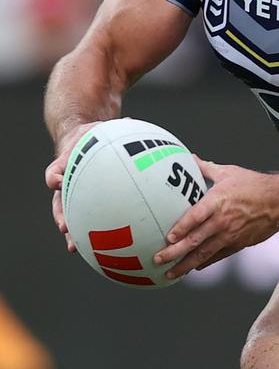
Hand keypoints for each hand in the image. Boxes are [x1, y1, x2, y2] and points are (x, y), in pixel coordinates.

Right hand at [44, 122, 100, 252]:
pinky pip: (88, 217)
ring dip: (73, 232)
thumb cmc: (91, 135)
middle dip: (62, 219)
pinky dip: (94, 229)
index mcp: (65, 165)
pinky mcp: (84, 201)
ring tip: (77, 247)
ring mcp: (73, 194)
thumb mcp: (95, 129)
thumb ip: (110, 128)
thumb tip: (132, 121)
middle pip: (59, 204)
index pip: (55, 173)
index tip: (59, 193)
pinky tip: (108, 242)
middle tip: (66, 232)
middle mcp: (66, 183)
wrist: (85, 140)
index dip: (56, 181)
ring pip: (70, 215)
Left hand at [154, 157, 278, 278]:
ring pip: (204, 253)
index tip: (167, 237)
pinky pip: (218, 256)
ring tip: (171, 272)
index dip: (180, 228)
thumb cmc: (256, 185)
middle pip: (194, 240)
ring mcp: (230, 235)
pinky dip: (204, 263)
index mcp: (218, 201)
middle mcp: (222, 221)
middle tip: (158, 259)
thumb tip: (190, 158)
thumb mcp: (229, 172)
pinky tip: (194, 268)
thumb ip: (206, 168)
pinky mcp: (238, 244)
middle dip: (174, 252)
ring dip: (185, 264)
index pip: (195, 217)